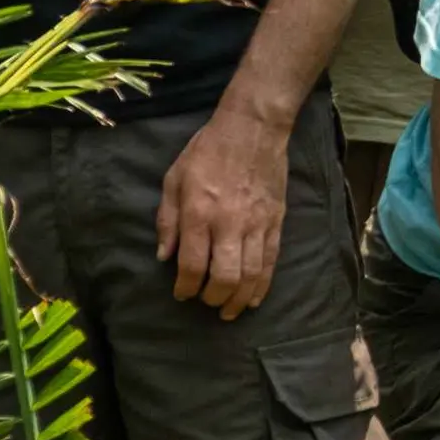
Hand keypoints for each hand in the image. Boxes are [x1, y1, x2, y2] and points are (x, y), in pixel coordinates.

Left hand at [156, 101, 289, 314]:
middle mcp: (229, 223)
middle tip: (205, 302)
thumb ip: (167, 219)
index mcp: (199, 212)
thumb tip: (163, 256)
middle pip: (225, 277)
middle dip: (213, 298)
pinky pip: (271, 261)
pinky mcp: (276, 222)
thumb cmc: (207, 151)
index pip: (192, 264)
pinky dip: (262, 285)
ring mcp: (256, 224)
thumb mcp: (174, 178)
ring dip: (239, 299)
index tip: (181, 294)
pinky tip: (254, 298)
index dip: (185, 287)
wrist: (253, 128)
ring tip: (229, 311)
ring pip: (250, 275)